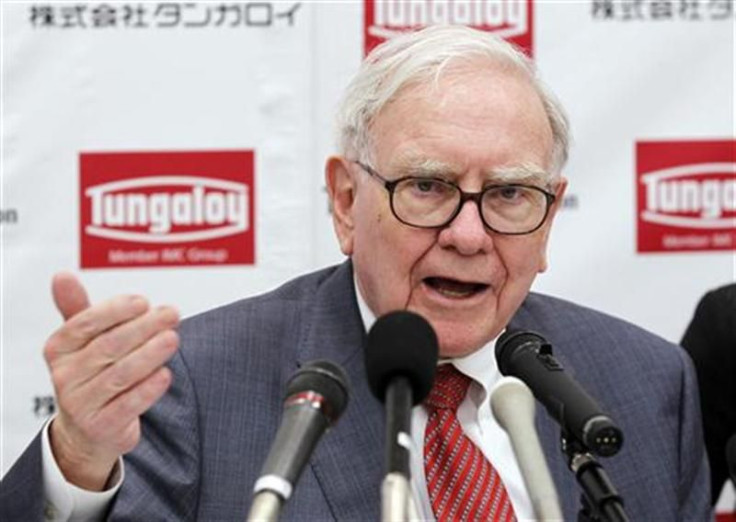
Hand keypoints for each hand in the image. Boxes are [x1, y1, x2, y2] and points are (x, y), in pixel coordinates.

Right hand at [44, 272, 179, 490]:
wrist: (88, 431)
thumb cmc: (92, 374)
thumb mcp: (82, 343)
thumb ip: (78, 309)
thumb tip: (62, 275)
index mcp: (59, 349)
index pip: (85, 324)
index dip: (116, 310)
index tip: (143, 302)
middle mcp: (65, 377)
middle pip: (108, 347)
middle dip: (144, 328)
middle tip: (171, 314)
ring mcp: (82, 404)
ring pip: (121, 374)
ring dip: (151, 354)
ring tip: (173, 338)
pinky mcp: (103, 427)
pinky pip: (130, 404)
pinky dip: (149, 388)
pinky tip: (166, 373)